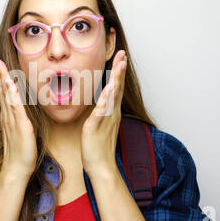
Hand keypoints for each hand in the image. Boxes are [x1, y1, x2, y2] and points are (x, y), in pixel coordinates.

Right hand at [0, 53, 36, 178]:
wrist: (17, 168)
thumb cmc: (19, 151)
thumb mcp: (16, 130)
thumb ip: (12, 116)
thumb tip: (6, 104)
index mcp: (8, 114)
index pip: (4, 90)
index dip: (0, 75)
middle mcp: (7, 113)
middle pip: (2, 88)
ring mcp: (12, 118)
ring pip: (6, 93)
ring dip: (2, 77)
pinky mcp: (20, 124)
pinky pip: (15, 106)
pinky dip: (11, 94)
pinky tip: (9, 83)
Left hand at [81, 50, 126, 175]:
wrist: (101, 167)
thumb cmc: (99, 148)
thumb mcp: (101, 126)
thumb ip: (102, 113)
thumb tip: (102, 104)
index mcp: (111, 112)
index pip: (116, 88)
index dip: (118, 73)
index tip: (120, 57)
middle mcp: (111, 113)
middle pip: (118, 87)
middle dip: (120, 69)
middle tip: (123, 53)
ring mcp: (106, 119)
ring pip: (112, 95)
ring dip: (117, 79)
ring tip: (120, 64)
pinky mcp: (96, 126)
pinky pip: (102, 110)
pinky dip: (106, 99)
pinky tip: (109, 88)